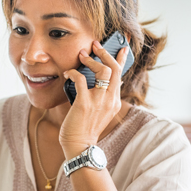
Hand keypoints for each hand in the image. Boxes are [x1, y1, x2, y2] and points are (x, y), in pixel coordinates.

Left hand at [59, 40, 128, 156]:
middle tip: (94, 45)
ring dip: (91, 60)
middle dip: (105, 53)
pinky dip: (73, 72)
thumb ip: (104, 98)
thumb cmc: (85, 128)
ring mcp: (98, 101)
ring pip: (103, 71)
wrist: (79, 145)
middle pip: (114, 69)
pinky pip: (80, 79)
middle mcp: (110, 99)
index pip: (120, 75)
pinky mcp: (84, 103)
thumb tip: (104, 83)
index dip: (122, 58)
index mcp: (115, 101)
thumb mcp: (100, 112)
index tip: (123, 46)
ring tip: (81, 56)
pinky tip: (67, 73)